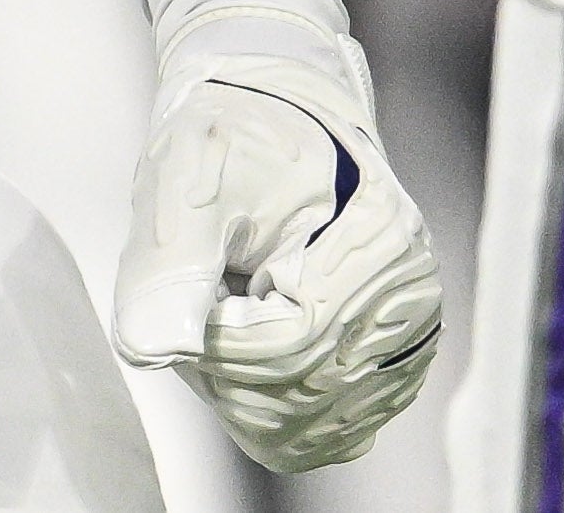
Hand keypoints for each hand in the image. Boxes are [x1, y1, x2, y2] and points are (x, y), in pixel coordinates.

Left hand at [111, 38, 443, 472]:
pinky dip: (273, 412)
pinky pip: (325, 434)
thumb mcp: (188, 174)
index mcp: (379, 239)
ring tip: (228, 318)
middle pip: (298, 395)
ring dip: (244, 392)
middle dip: (224, 366)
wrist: (274, 128)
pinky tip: (250, 358)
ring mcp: (407, 342)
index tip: (192, 293)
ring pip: (308, 427)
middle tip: (201, 302)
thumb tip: (152, 347)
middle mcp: (411, 299)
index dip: (216, 339)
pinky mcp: (390, 372)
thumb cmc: (233, 140)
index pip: (287, 347)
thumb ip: (170, 261)